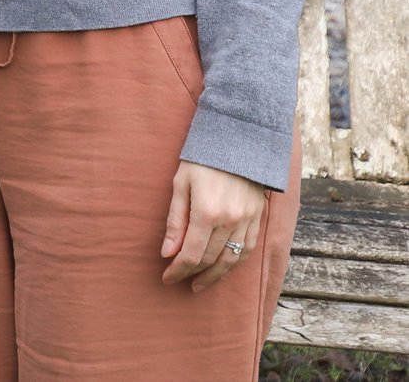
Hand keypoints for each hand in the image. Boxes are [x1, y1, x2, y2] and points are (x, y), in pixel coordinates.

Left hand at [162, 160, 267, 290]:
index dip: (178, 270)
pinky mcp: (258, 218)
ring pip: (232, 260)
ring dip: (216, 275)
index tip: (167, 278)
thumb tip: (167, 253)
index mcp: (207, 213)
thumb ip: (175, 221)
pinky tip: (224, 268)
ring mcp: (247, 221)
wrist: (238, 141)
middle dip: (193, 274)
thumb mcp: (180, 185)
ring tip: (200, 283)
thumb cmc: (201, 160)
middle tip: (180, 281)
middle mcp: (230, 222)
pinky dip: (235, 263)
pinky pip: (248, 249)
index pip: (191, 254)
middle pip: (211, 260)